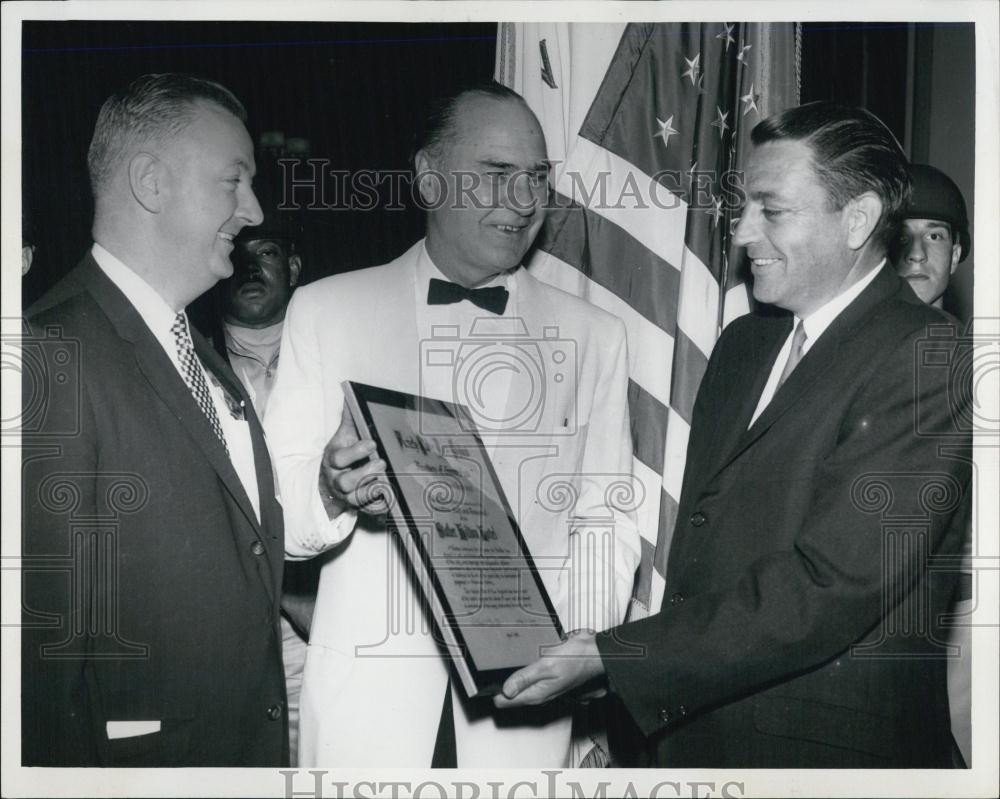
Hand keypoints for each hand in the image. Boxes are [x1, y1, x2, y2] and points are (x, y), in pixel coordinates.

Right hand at [318, 403, 388, 517]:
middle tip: (382, 464)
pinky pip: (368, 511)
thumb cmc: (341, 455)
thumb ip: (349, 419)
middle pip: (346, 482)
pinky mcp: (358, 507)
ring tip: (388, 483)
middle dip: (364, 473)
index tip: (372, 443)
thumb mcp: (342, 437)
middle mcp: (338, 480)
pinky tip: (391, 501)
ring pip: (357, 499)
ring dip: (373, 491)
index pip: (340, 458)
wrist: (329, 483)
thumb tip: (350, 394)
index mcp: (333, 460)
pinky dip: (379, 507)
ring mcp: (347, 496)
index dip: (355, 452)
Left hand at [493, 630, 606, 708]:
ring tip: (499, 659)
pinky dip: (521, 670)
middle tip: (488, 665)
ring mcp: (542, 686)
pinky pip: (527, 677)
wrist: (595, 653)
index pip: (504, 702)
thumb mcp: (547, 666)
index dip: (492, 691)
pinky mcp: (546, 677)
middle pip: (509, 695)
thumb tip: (506, 690)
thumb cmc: (576, 659)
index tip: (483, 678)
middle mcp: (538, 693)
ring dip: (509, 675)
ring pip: (517, 685)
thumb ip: (525, 678)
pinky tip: (518, 658)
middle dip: (498, 683)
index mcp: (536, 694)